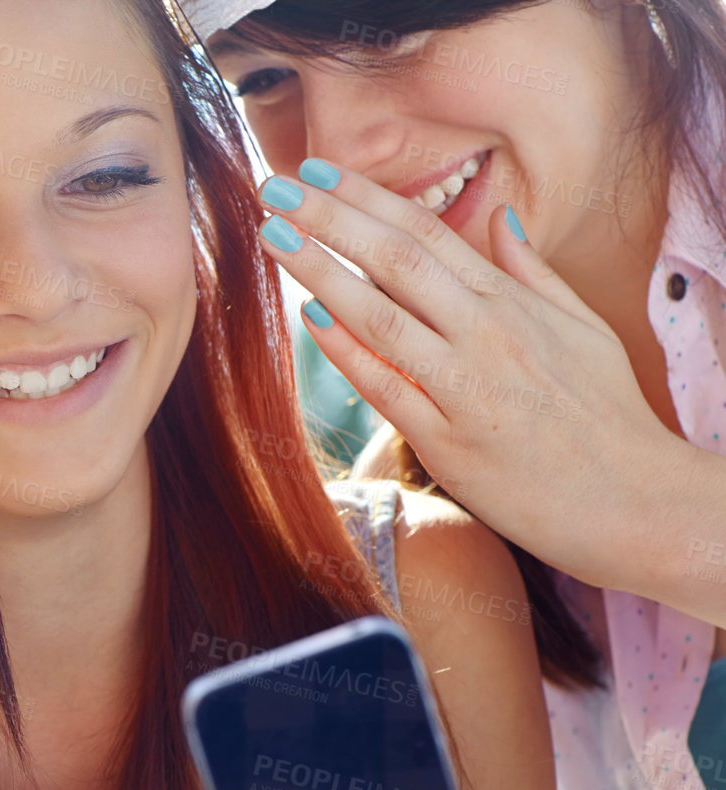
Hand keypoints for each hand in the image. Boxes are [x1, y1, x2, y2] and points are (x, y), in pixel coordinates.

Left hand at [252, 159, 682, 597]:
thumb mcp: (582, 329)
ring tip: (273, 236)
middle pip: (396, 259)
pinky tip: (308, 316)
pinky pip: (386, 387)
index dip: (368, 198)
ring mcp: (466, 387)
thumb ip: (531, 272)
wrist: (635, 500)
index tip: (320, 170)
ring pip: (381, 316)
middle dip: (331, 217)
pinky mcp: (449, 442)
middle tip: (276, 185)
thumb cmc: (606, 415)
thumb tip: (499, 218)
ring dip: (321, 272)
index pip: (427, 233)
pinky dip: (346, 350)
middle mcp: (487, 334)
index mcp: (512, 303)